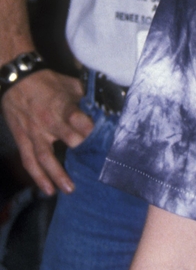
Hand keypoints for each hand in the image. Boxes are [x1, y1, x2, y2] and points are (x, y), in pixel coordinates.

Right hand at [1, 69, 93, 194]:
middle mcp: (48, 122)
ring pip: (45, 158)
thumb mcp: (71, 85)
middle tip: (96, 167)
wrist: (16, 80)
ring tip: (69, 189)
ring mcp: (34, 133)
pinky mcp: (23, 140)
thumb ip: (86, 99)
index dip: (89, 128)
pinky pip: (29, 161)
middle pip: (68, 140)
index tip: (103, 138)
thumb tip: (105, 108)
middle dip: (82, 151)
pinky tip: (47, 190)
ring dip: (57, 175)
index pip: (77, 118)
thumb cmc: (48, 82)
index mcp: (62, 105)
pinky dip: (37, 177)